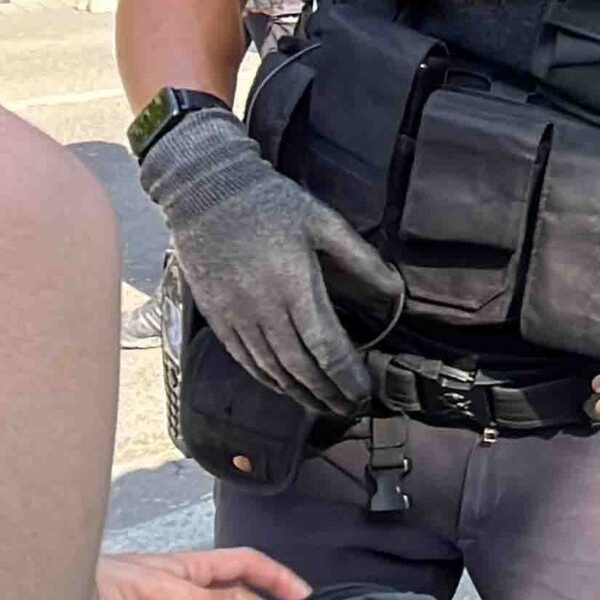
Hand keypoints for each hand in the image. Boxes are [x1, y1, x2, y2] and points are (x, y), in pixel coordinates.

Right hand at [138, 107, 402, 413]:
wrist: (204, 192)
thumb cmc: (269, 203)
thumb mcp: (322, 221)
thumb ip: (360, 258)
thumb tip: (395, 290)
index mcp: (294, 285)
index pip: (325, 346)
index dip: (346, 375)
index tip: (364, 390)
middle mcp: (263, 308)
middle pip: (301, 367)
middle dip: (328, 393)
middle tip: (350, 407)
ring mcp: (236, 316)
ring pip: (272, 370)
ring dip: (301, 394)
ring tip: (324, 406)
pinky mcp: (217, 318)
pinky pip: (245, 361)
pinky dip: (269, 381)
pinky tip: (287, 389)